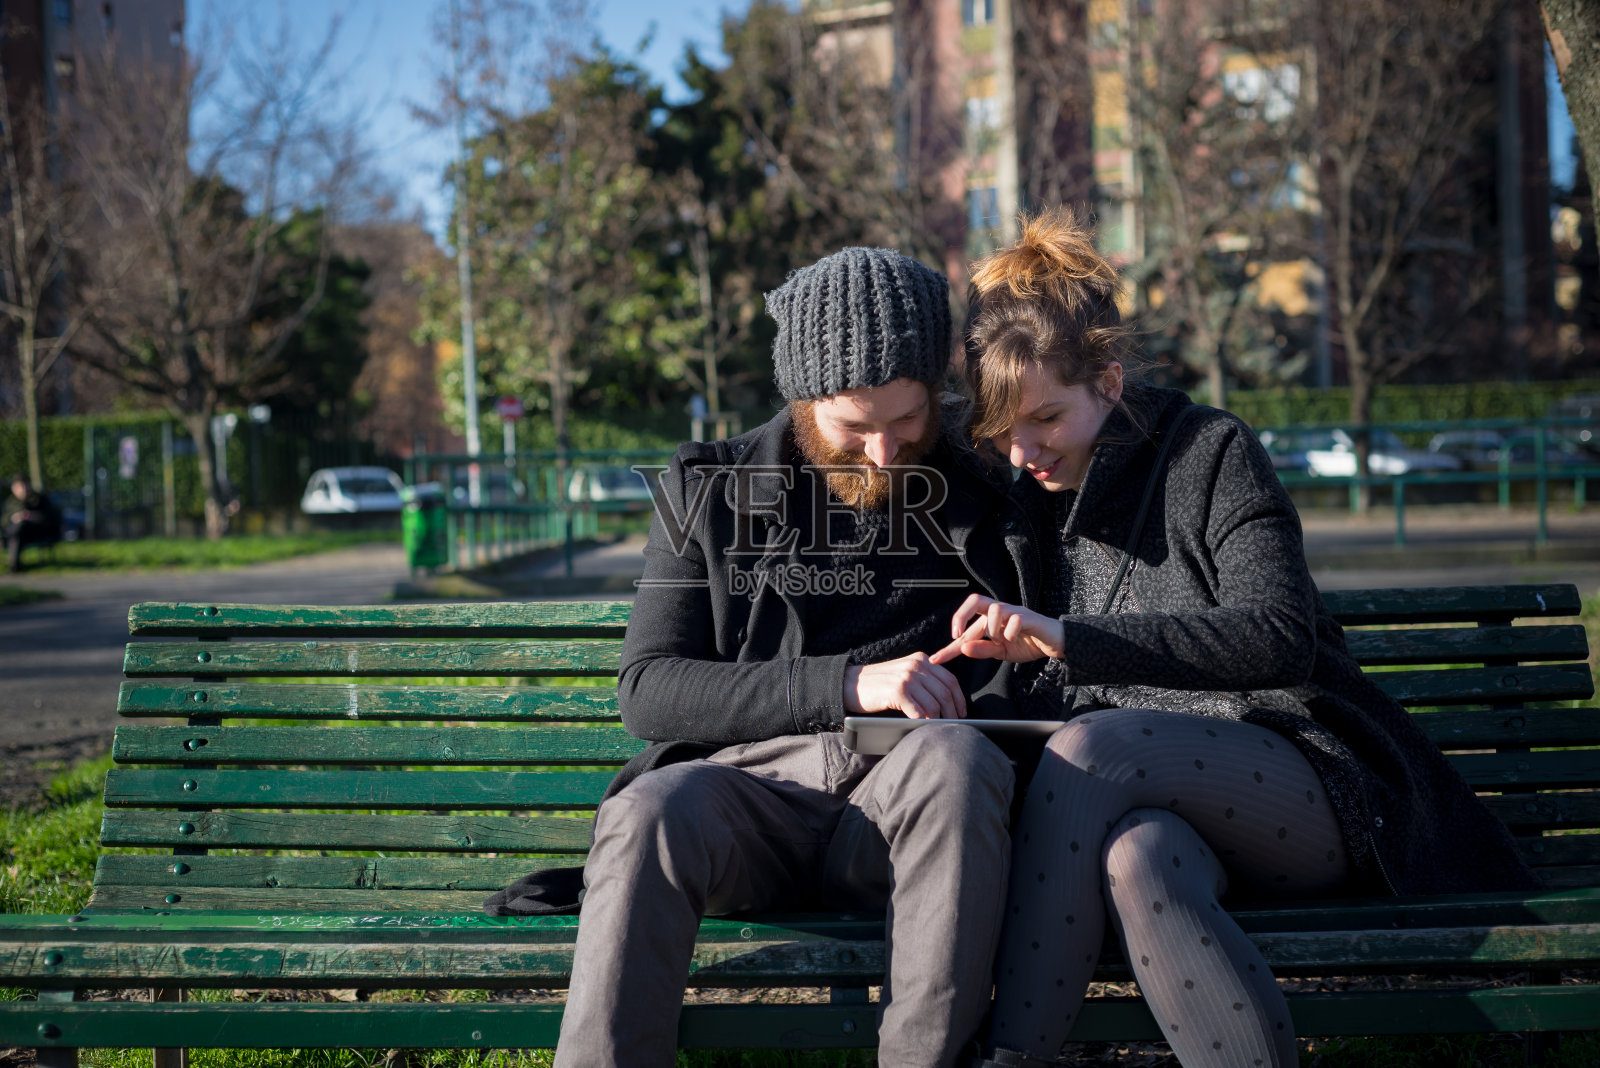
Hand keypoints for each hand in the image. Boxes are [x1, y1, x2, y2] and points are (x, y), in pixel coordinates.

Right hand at [844, 653, 966, 719]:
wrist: (849, 683)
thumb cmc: (878, 684)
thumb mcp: (904, 673)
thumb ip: (923, 679)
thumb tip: (946, 701)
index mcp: (921, 660)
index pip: (949, 679)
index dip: (959, 698)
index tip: (962, 712)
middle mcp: (916, 666)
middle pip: (945, 692)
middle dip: (953, 711)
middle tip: (954, 724)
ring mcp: (906, 678)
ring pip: (934, 703)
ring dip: (939, 719)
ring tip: (939, 728)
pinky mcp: (897, 691)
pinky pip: (918, 711)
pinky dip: (924, 722)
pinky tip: (923, 727)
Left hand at [929, 594, 1065, 664]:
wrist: (1054, 643)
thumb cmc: (1026, 643)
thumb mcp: (1000, 652)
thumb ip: (983, 650)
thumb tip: (963, 649)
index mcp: (990, 620)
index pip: (966, 629)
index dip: (950, 646)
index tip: (936, 660)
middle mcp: (1000, 611)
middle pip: (975, 600)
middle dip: (961, 615)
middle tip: (956, 635)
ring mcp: (1015, 612)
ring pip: (994, 609)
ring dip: (992, 627)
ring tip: (1000, 640)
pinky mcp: (1029, 618)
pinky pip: (1015, 619)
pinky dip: (1010, 630)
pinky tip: (1012, 639)